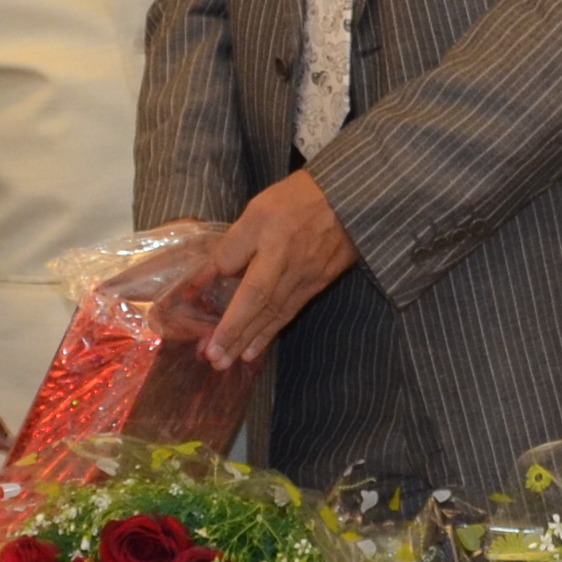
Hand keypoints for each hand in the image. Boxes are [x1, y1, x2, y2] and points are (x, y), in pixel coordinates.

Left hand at [176, 171, 360, 367]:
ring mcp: (309, 281)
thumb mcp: (258, 211)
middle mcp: (293, 273)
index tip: (212, 344)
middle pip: (262, 313)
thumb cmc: (298, 198)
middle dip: (237, 339)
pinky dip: (273, 330)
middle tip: (215, 362)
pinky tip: (260, 342)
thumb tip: (209, 275)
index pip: (251, 295)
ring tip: (233, 360)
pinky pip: (291, 311)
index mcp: (276, 252)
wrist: (351, 198)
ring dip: (254, 340)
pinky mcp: (319, 283)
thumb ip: (233, 245)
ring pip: (277, 316)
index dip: (232, 322)